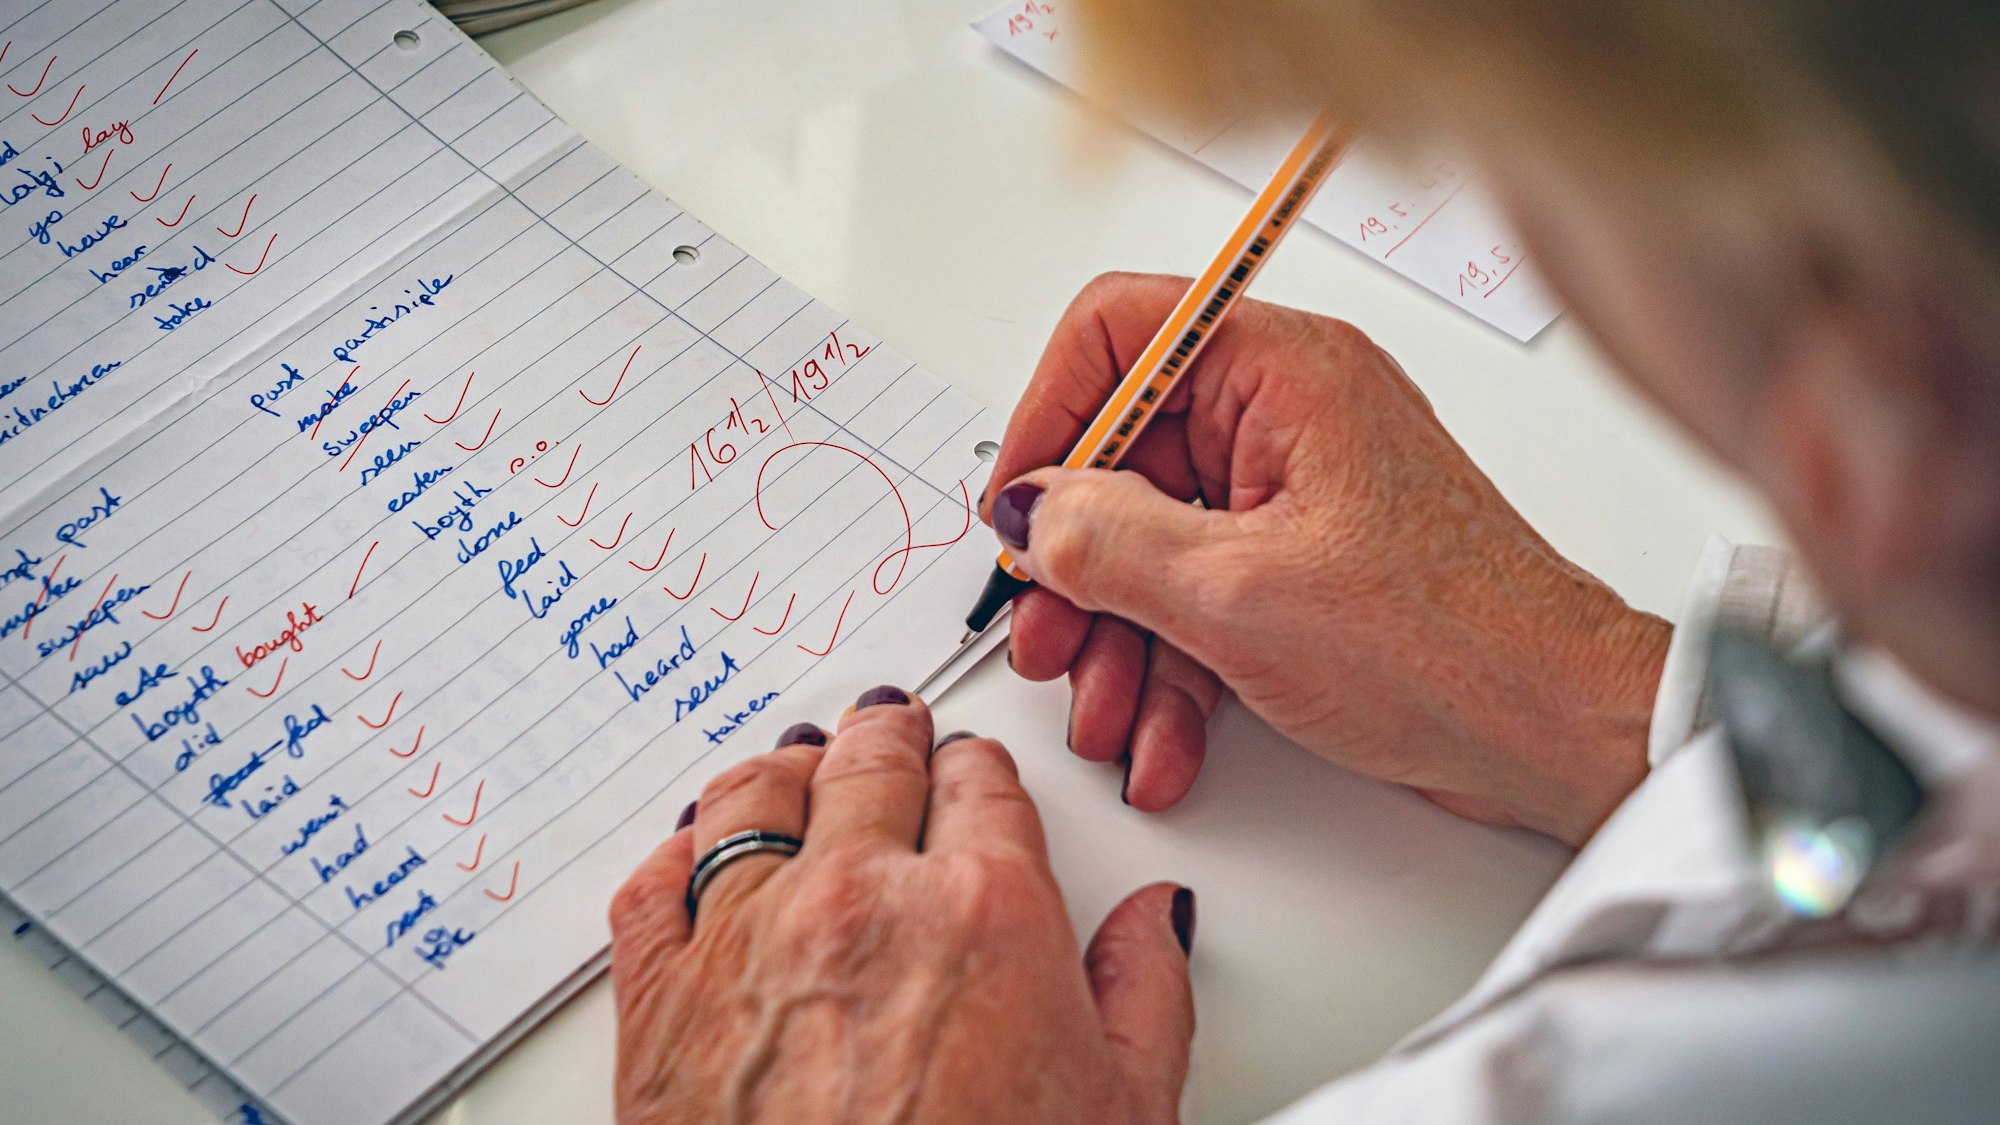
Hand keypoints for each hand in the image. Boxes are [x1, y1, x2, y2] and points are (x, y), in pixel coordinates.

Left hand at [610, 687, 1195, 1124]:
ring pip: (753, 798)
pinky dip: (677, 854)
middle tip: (890, 730)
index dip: (981, 768)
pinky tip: (696, 850)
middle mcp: (857, 903)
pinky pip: (654, 887)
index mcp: (983, 911)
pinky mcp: (659, 1002)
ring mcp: (747, 943)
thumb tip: (1158, 922)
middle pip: (869, 763)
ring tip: (796, 764)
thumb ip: (1147, 993)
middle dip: (888, 739)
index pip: (982, 782)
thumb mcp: (1124, 1113)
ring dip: (782, 771)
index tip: (977, 775)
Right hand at [983, 273, 1670, 843]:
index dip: (1049, 413)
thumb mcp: (1239, 593)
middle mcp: (1286, 417)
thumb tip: (1030, 511)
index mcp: (1282, 372)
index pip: (1118, 331)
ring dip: (1117, 639)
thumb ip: (1108, 540)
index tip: (1016, 503)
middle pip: (1124, 459)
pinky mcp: (1303, 569)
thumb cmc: (1449, 645)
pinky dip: (1172, 671)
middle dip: (1076, 565)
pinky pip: (1200, 600)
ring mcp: (1294, 497)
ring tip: (1103, 713)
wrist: (1554, 732)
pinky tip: (1161, 744)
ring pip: (1154, 545)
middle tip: (1044, 631)